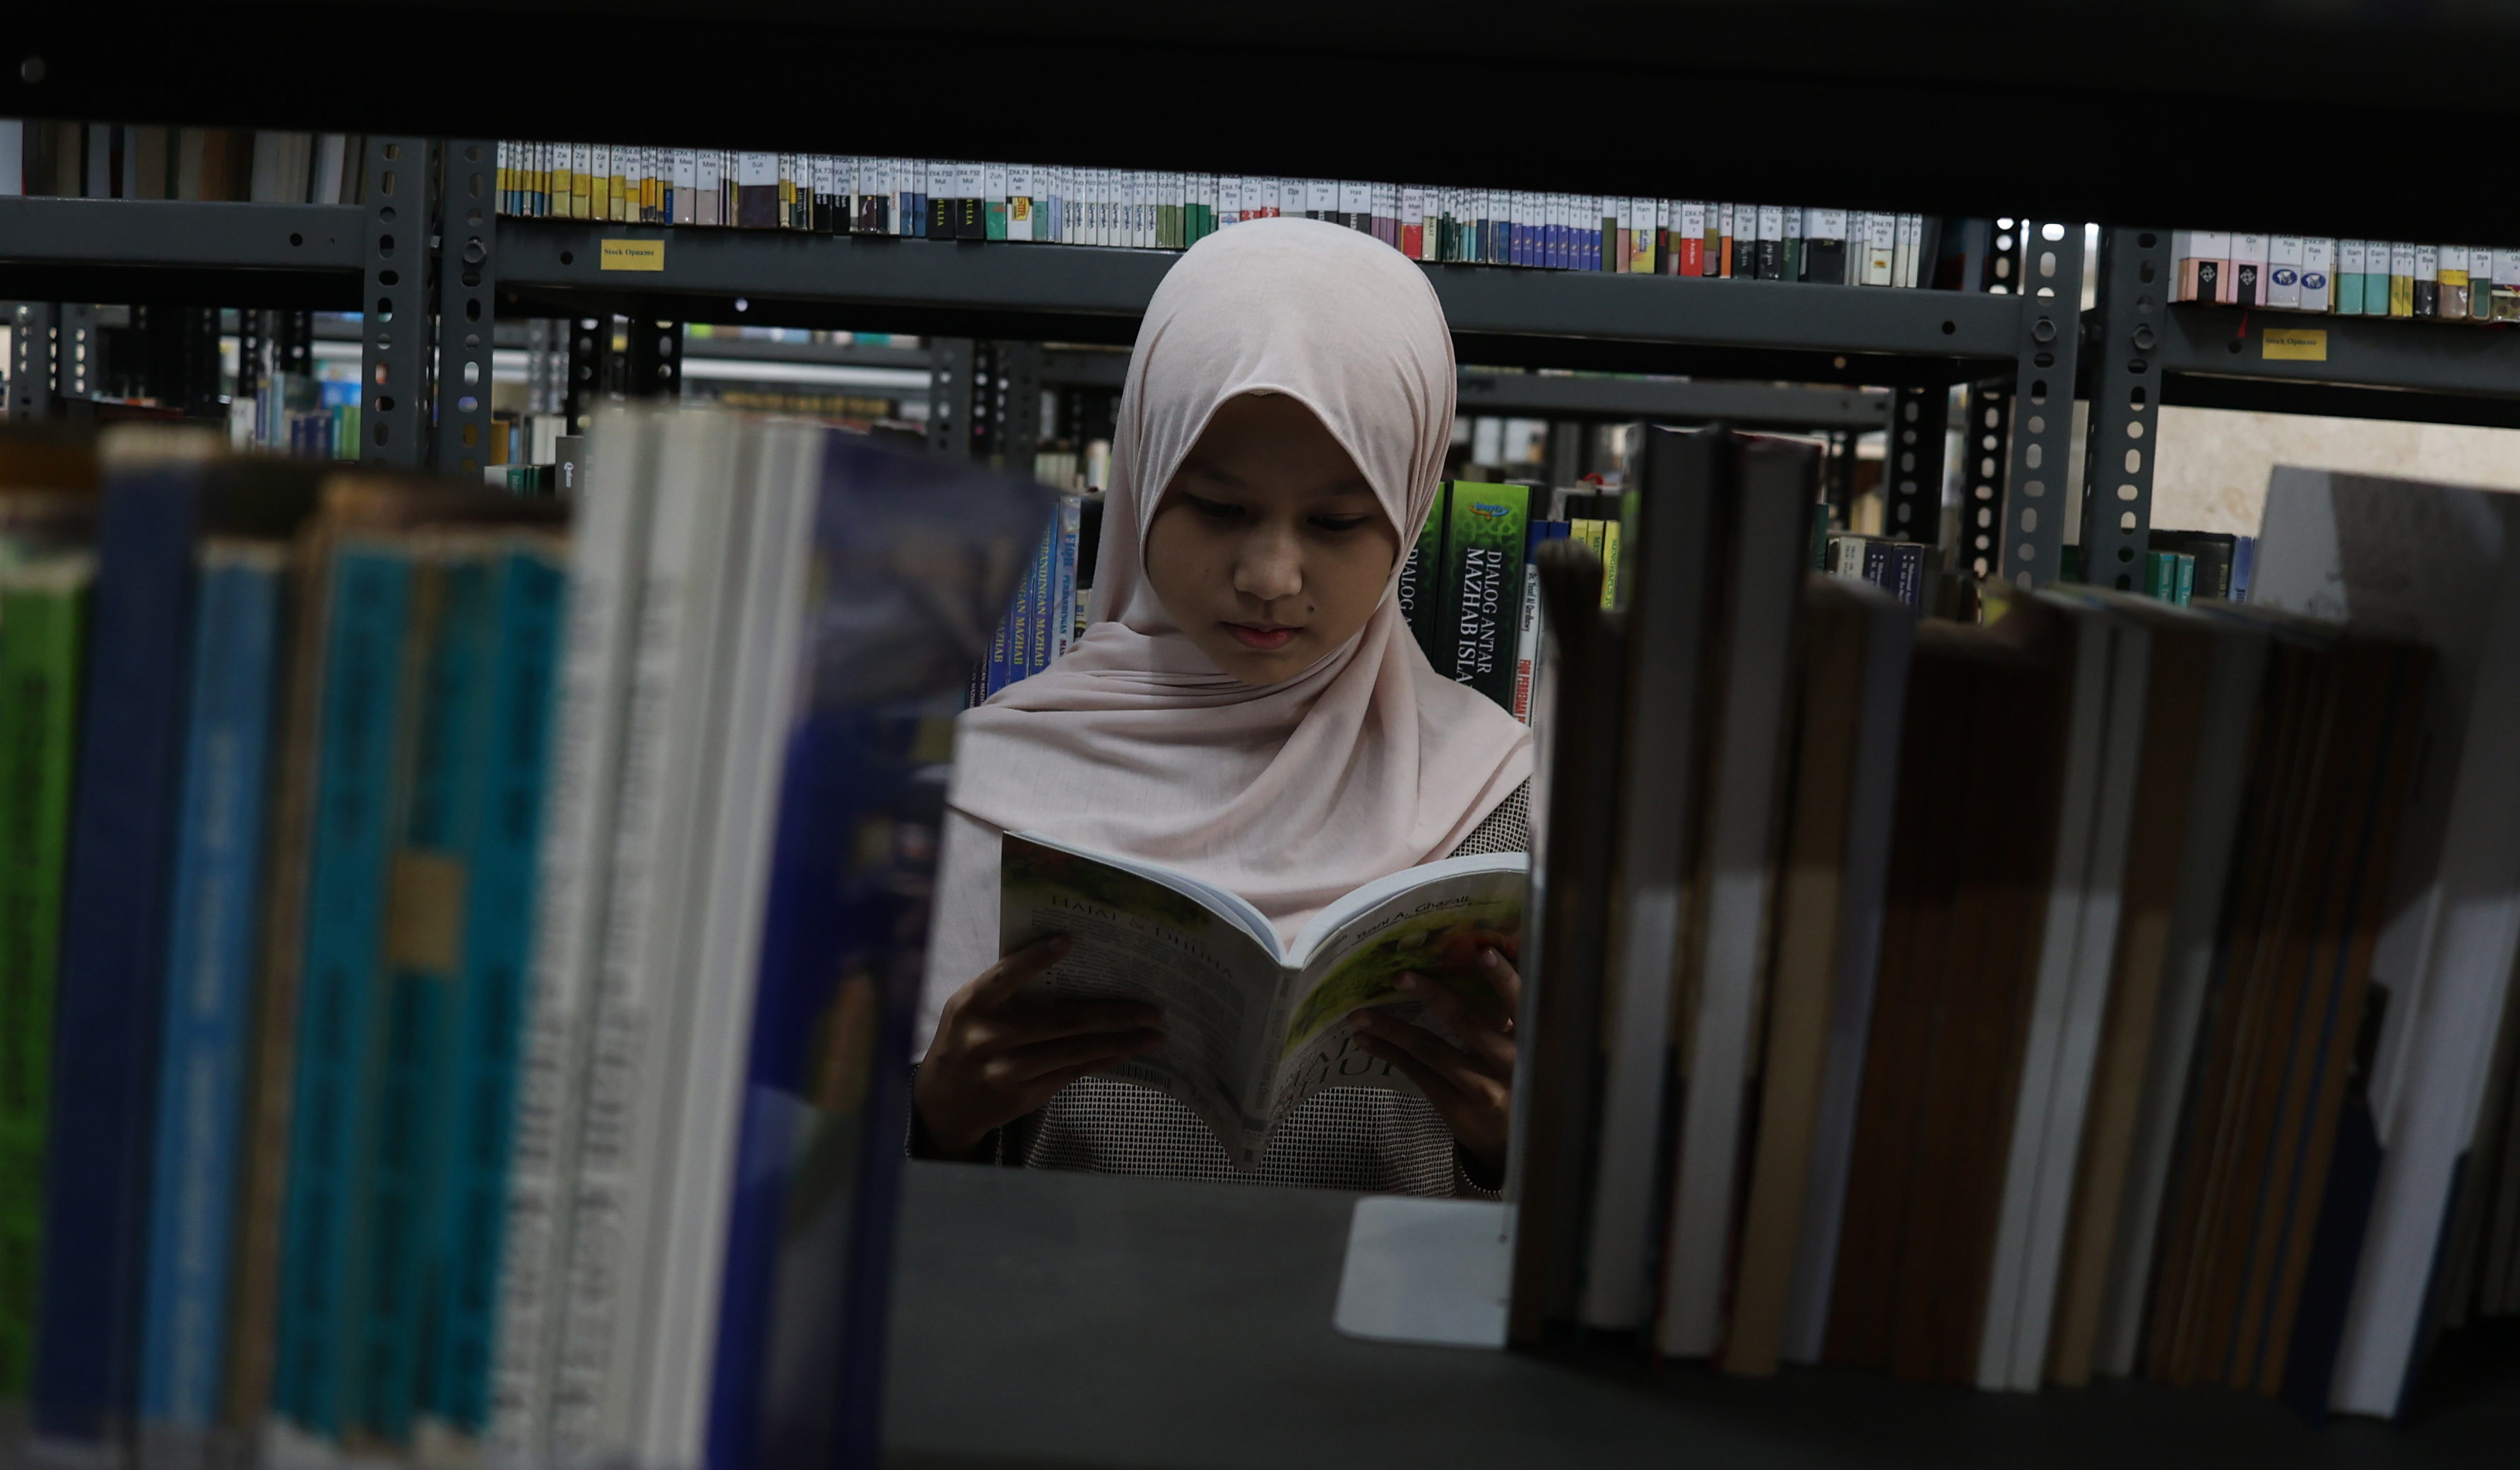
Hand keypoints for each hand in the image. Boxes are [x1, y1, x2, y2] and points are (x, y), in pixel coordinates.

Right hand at [914, 935, 1166, 1158]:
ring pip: (1073, 1052)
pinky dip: (1101, 1061)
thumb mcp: (970, 1008)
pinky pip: (1070, 1074)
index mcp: (972, 1005)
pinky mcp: (1021, 1097)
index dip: (1035, 958)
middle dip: (1113, 1015)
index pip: (1005, 976)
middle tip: (1151, 1010)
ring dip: (1119, 1043)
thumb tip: (1069, 963)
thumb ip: (1005, 989)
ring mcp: (1005, 1071)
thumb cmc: (965, 1039)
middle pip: (1060, 1021)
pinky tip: (1125, 1051)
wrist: (942, 1102)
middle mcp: (987, 1038)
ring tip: (1152, 1034)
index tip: (1069, 940)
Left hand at [1348, 946, 1517, 1182]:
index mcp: (1532, 1040)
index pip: (1522, 1003)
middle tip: (1400, 976)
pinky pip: (1418, 1073)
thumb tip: (1494, 952)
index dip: (1504, 979)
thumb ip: (1516, 1010)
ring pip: (1431, 1051)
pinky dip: (1391, 1053)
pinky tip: (1368, 1040)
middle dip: (1433, 996)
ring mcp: (1482, 1089)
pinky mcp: (1457, 1107)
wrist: (1520, 1140)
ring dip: (1393, 1029)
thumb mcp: (1530, 1046)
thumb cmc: (1522, 1077)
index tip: (1483, 952)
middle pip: (1468, 1023)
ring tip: (1360, 1015)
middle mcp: (1510, 1064)